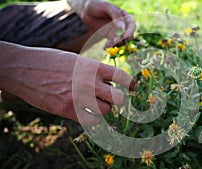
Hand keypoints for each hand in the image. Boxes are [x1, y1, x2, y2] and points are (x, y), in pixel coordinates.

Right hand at [0, 41, 135, 124]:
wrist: (24, 68)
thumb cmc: (51, 61)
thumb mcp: (77, 60)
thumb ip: (94, 71)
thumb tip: (110, 83)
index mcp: (93, 66)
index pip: (122, 77)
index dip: (131, 83)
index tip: (132, 87)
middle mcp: (89, 83)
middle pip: (118, 99)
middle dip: (117, 99)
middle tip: (110, 97)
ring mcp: (79, 98)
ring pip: (106, 111)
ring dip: (103, 108)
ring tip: (94, 103)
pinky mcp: (68, 110)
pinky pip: (91, 120)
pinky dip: (91, 117)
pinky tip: (84, 111)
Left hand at [79, 0, 135, 47]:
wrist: (86, 10)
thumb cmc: (97, 5)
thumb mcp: (106, 7)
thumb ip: (115, 15)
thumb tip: (122, 27)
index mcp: (124, 16)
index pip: (131, 25)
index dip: (130, 31)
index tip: (125, 36)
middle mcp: (122, 25)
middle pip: (127, 35)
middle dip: (122, 40)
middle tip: (114, 41)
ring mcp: (116, 31)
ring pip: (120, 41)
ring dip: (115, 44)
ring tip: (107, 45)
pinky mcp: (109, 36)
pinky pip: (111, 43)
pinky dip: (109, 46)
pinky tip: (104, 47)